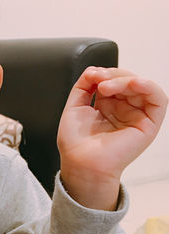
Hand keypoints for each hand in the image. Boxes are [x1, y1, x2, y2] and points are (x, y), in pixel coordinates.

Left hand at [57, 67, 166, 209]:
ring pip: (142, 86)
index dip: (105, 73)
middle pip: (128, 80)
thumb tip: (94, 69)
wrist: (81, 163)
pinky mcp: (148, 125)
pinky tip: (133, 84)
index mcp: (108, 106)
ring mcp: (136, 116)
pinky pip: (158, 100)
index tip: (91, 76)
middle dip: (114, 75)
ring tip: (107, 86)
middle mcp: (124, 110)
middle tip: (99, 81)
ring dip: (125, 79)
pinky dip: (148, 86)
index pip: (114, 80)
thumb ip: (83, 85)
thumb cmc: (76, 144)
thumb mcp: (74, 107)